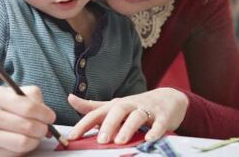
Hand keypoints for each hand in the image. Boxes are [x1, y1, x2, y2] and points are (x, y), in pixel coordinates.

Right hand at [0, 85, 55, 156]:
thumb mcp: (2, 92)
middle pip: (28, 127)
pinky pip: (13, 155)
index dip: (45, 114)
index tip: (50, 117)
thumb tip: (46, 113)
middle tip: (44, 128)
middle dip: (43, 129)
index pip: (29, 108)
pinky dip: (23, 150)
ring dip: (35, 141)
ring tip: (34, 136)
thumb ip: (26, 96)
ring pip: (23, 143)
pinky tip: (21, 142)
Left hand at [67, 88, 188, 144]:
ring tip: (120, 141)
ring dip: (128, 127)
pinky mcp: (163, 116)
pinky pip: (159, 123)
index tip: (72, 136)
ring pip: (137, 115)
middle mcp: (130, 105)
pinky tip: (149, 139)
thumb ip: (93, 106)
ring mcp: (147, 109)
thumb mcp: (114, 105)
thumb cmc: (137, 105)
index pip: (97, 113)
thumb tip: (70, 98)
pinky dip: (155, 131)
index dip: (84, 124)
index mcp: (115, 106)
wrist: (168, 98)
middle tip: (101, 140)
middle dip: (109, 125)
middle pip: (117, 111)